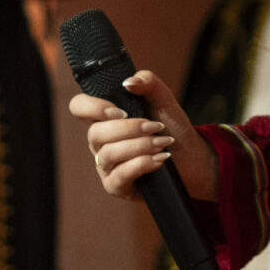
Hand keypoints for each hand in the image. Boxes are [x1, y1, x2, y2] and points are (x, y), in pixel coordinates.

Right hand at [67, 69, 217, 201]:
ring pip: (108, 155)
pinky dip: (141, 164)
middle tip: (155, 127)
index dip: (92, 107)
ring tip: (161, 143)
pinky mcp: (116, 186)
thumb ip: (147, 83)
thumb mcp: (163, 99)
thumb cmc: (171, 127)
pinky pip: (119, 176)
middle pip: (95, 133)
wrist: (190, 156)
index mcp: (105, 118)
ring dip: (139, 146)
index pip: (79, 107)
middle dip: (130, 129)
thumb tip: (128, 82)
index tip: (121, 111)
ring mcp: (105, 165)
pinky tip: (159, 159)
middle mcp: (100, 142)